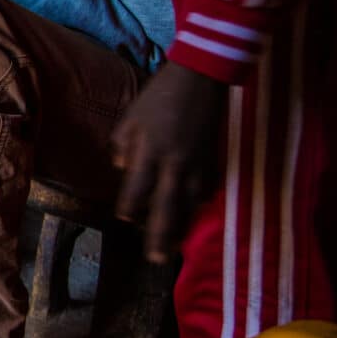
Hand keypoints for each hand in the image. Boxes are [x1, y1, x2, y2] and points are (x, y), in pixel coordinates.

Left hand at [112, 63, 226, 262]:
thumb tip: (123, 169)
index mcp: (151, 151)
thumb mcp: (131, 117)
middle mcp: (175, 164)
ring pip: (189, 204)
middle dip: (159, 234)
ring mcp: (198, 164)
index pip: (137, 189)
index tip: (123, 219)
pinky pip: (205, 190)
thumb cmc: (159, 96)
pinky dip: (197, 205)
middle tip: (154, 259)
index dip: (129, 206)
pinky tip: (191, 215)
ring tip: (172, 247)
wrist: (200, 79)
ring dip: (181, 227)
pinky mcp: (213, 161)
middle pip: (165, 206)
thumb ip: (123, 145)